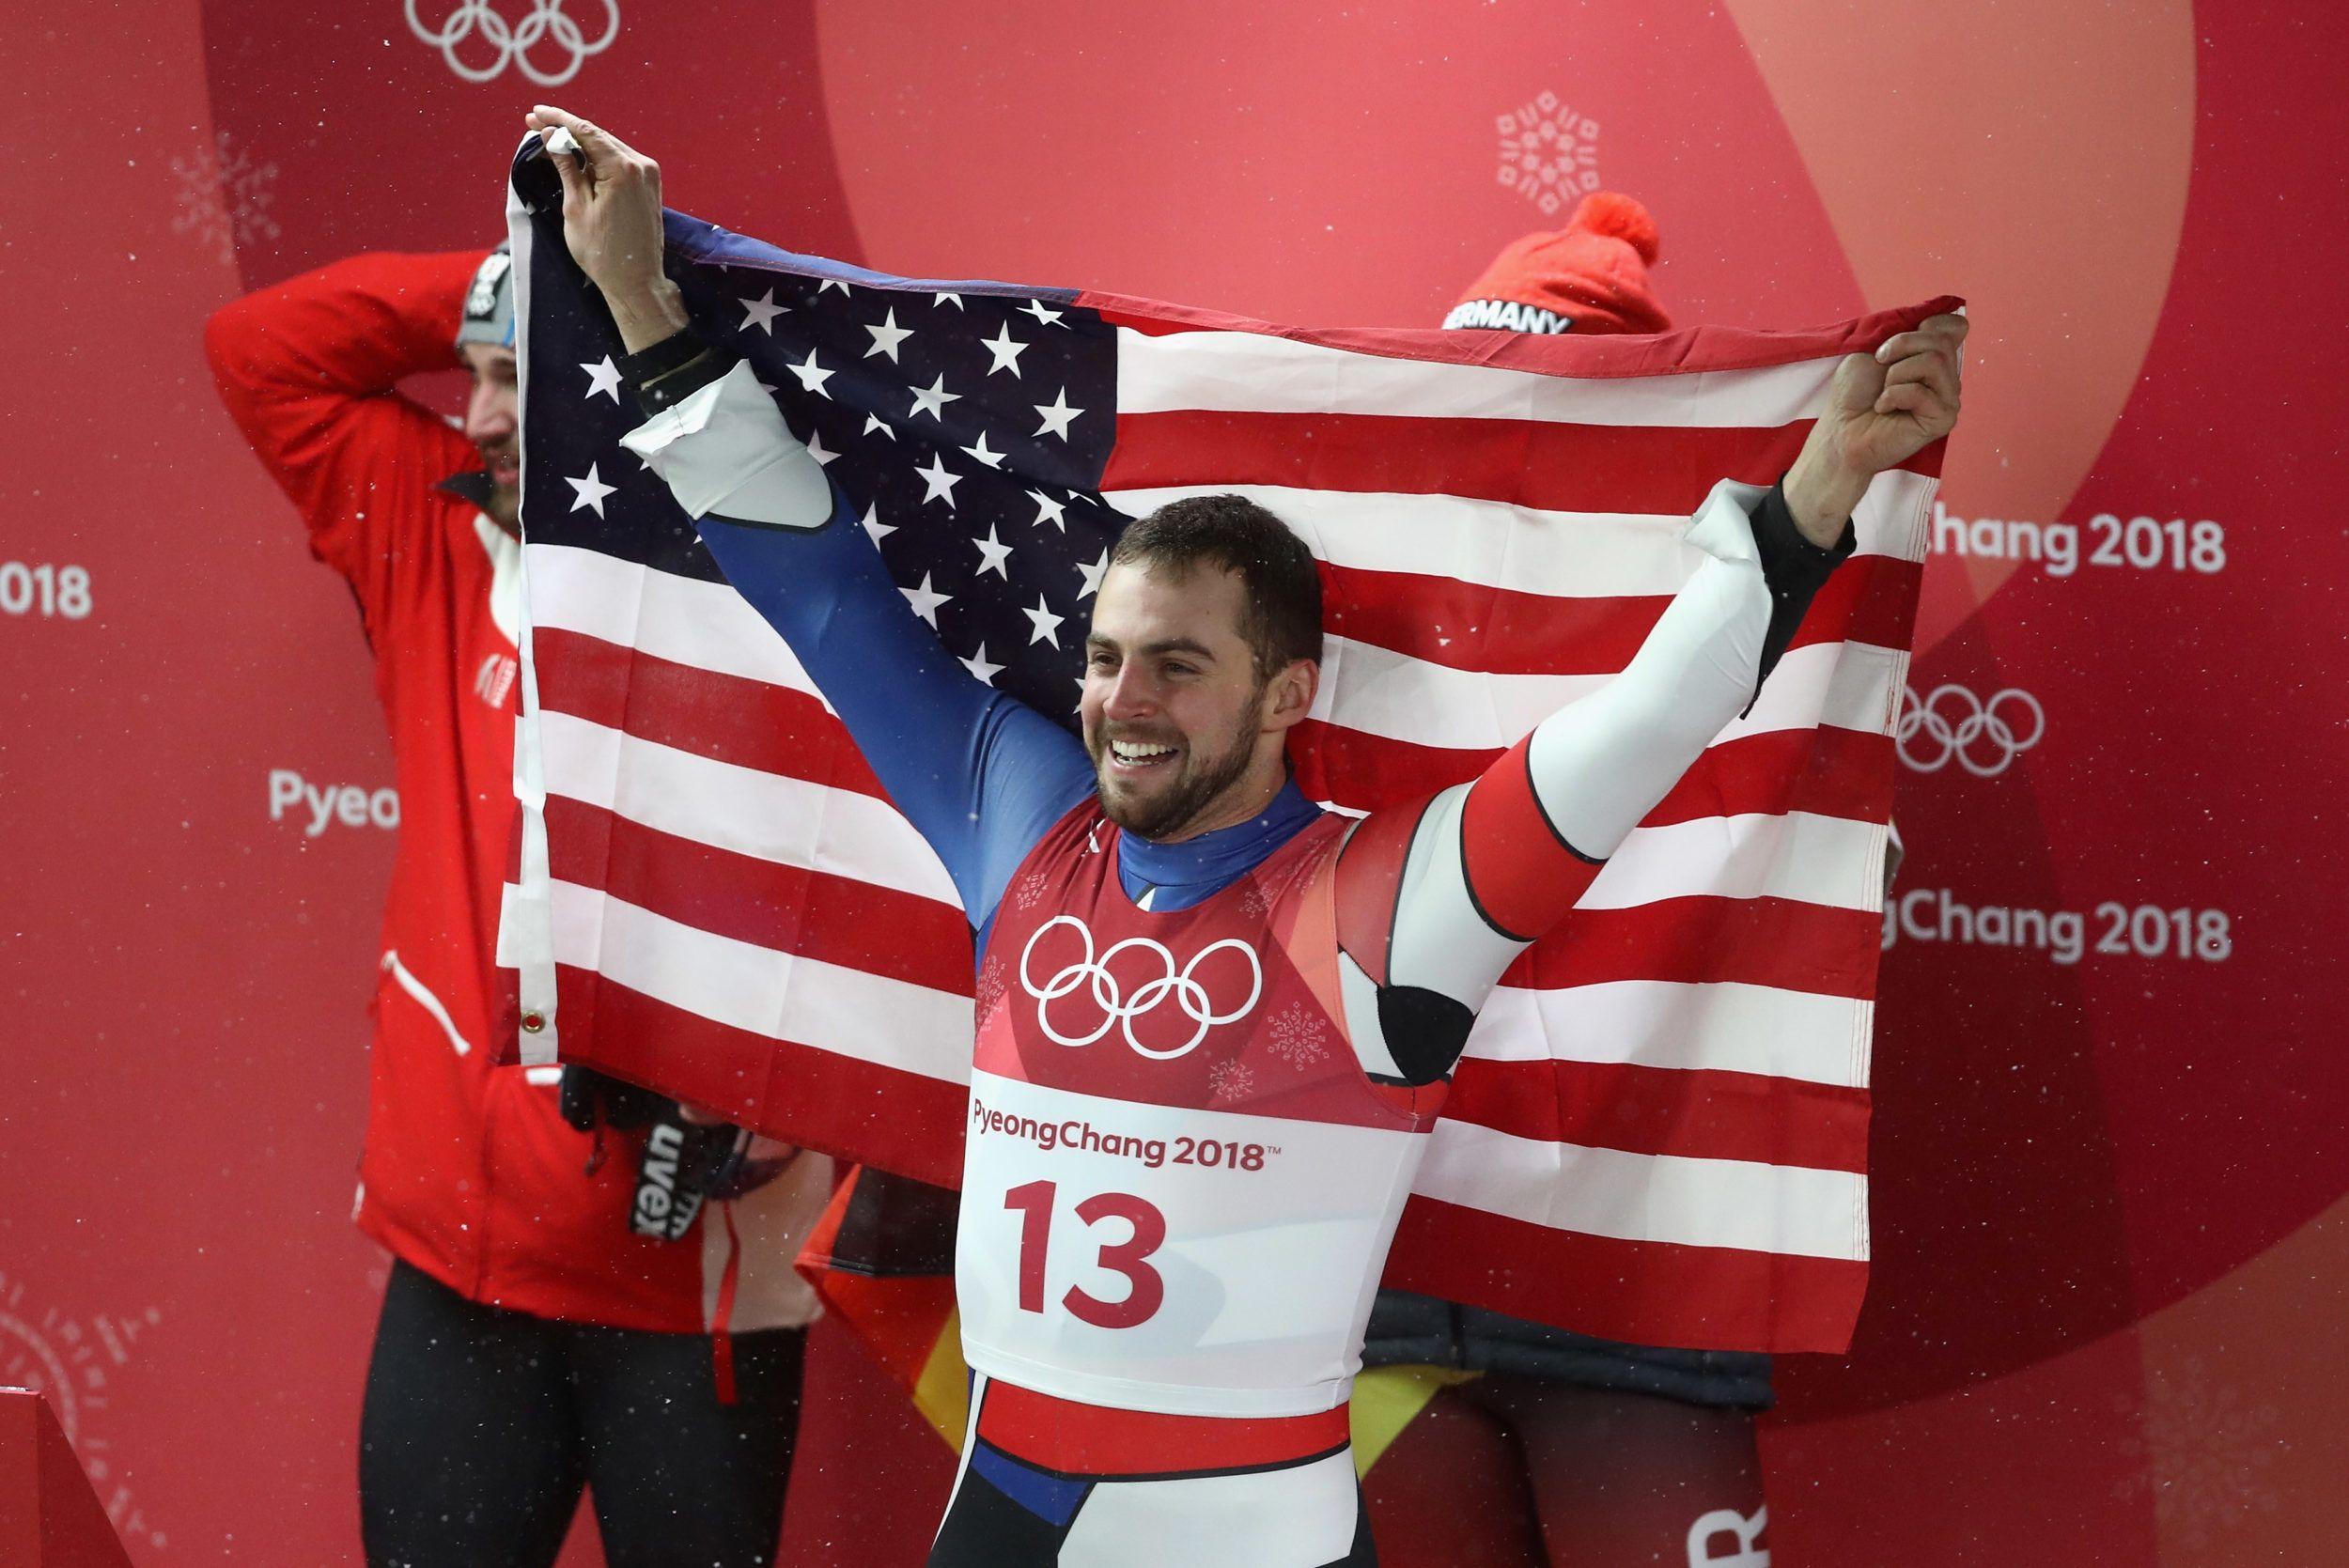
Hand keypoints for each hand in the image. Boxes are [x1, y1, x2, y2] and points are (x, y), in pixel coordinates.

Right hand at [523, 105, 690, 351]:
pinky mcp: (650, 186)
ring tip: (551, 139)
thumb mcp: (576, 207)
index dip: (558, 120)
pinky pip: (619, 162)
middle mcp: (641, 166)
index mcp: (623, 169)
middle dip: (566, 129)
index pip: (585, 132)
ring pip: (609, 147)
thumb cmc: (603, 252)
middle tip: (536, 123)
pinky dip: (597, 157)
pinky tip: (577, 156)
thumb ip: (567, 168)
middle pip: (598, 137)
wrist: (637, 282)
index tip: (535, 113)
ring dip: (581, 142)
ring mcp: (649, 175)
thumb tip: (553, 137)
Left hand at [1784, 312, 1967, 545]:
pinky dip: (1893, 395)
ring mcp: (1948, 399)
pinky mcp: (1943, 420)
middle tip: (1879, 366)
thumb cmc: (1854, 394)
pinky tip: (1883, 409)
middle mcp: (1946, 378)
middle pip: (1941, 341)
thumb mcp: (1875, 349)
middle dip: (1901, 347)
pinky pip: (1922, 392)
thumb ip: (1908, 332)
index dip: (1928, 325)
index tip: (1895, 344)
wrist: (1840, 432)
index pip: (1956, 326)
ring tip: (1882, 391)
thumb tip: (1937, 321)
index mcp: (1934, 358)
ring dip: (1896, 373)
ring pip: (1934, 362)